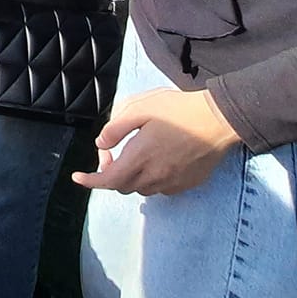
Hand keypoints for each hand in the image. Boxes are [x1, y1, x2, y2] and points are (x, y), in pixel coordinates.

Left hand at [71, 86, 240, 195]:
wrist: (219, 120)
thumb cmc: (178, 110)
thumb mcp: (140, 108)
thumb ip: (116, 128)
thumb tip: (101, 144)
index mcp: (140, 157)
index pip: (108, 179)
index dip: (90, 181)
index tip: (77, 177)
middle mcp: (155, 176)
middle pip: (123, 186)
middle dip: (111, 173)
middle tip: (113, 151)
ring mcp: (174, 182)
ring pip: (143, 189)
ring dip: (132, 177)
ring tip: (136, 155)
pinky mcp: (189, 183)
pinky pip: (163, 189)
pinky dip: (152, 179)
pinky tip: (158, 161)